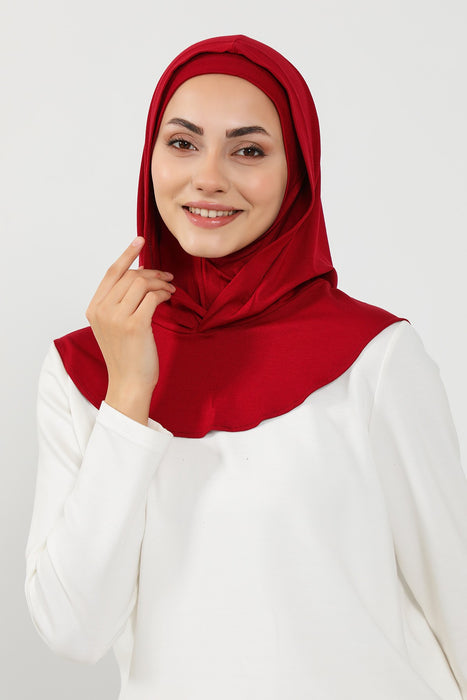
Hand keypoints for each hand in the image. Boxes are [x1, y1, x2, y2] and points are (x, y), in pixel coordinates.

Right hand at [85, 237, 174, 424]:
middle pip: (130, 275)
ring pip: (141, 283)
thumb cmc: (127, 355)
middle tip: (167, 277)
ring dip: (160, 282)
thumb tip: (140, 277)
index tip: (140, 240)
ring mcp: (116, 317)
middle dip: (152, 272)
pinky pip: (152, 297)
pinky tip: (169, 298)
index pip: (111, 273)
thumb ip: (120, 303)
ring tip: (170, 289)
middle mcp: (101, 310)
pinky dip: (163, 294)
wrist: (129, 383)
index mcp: (94, 308)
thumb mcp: (115, 326)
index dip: (127, 254)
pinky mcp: (134, 325)